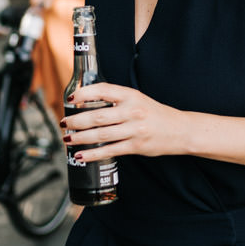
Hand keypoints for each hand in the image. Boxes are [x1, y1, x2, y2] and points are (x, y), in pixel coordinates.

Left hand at [61, 83, 186, 162]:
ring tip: (67, 138)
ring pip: (101, 134)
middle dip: (77, 120)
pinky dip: (93, 154)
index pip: (103, 90)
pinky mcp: (136, 146)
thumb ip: (116, 100)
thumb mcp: (137, 99)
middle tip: (64, 123)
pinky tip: (81, 155)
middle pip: (98, 116)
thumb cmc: (154, 114)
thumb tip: (87, 104)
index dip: (84, 93)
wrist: (180, 130)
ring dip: (81, 137)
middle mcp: (132, 111)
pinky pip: (110, 150)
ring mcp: (135, 129)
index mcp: (131, 95)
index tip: (70, 98)